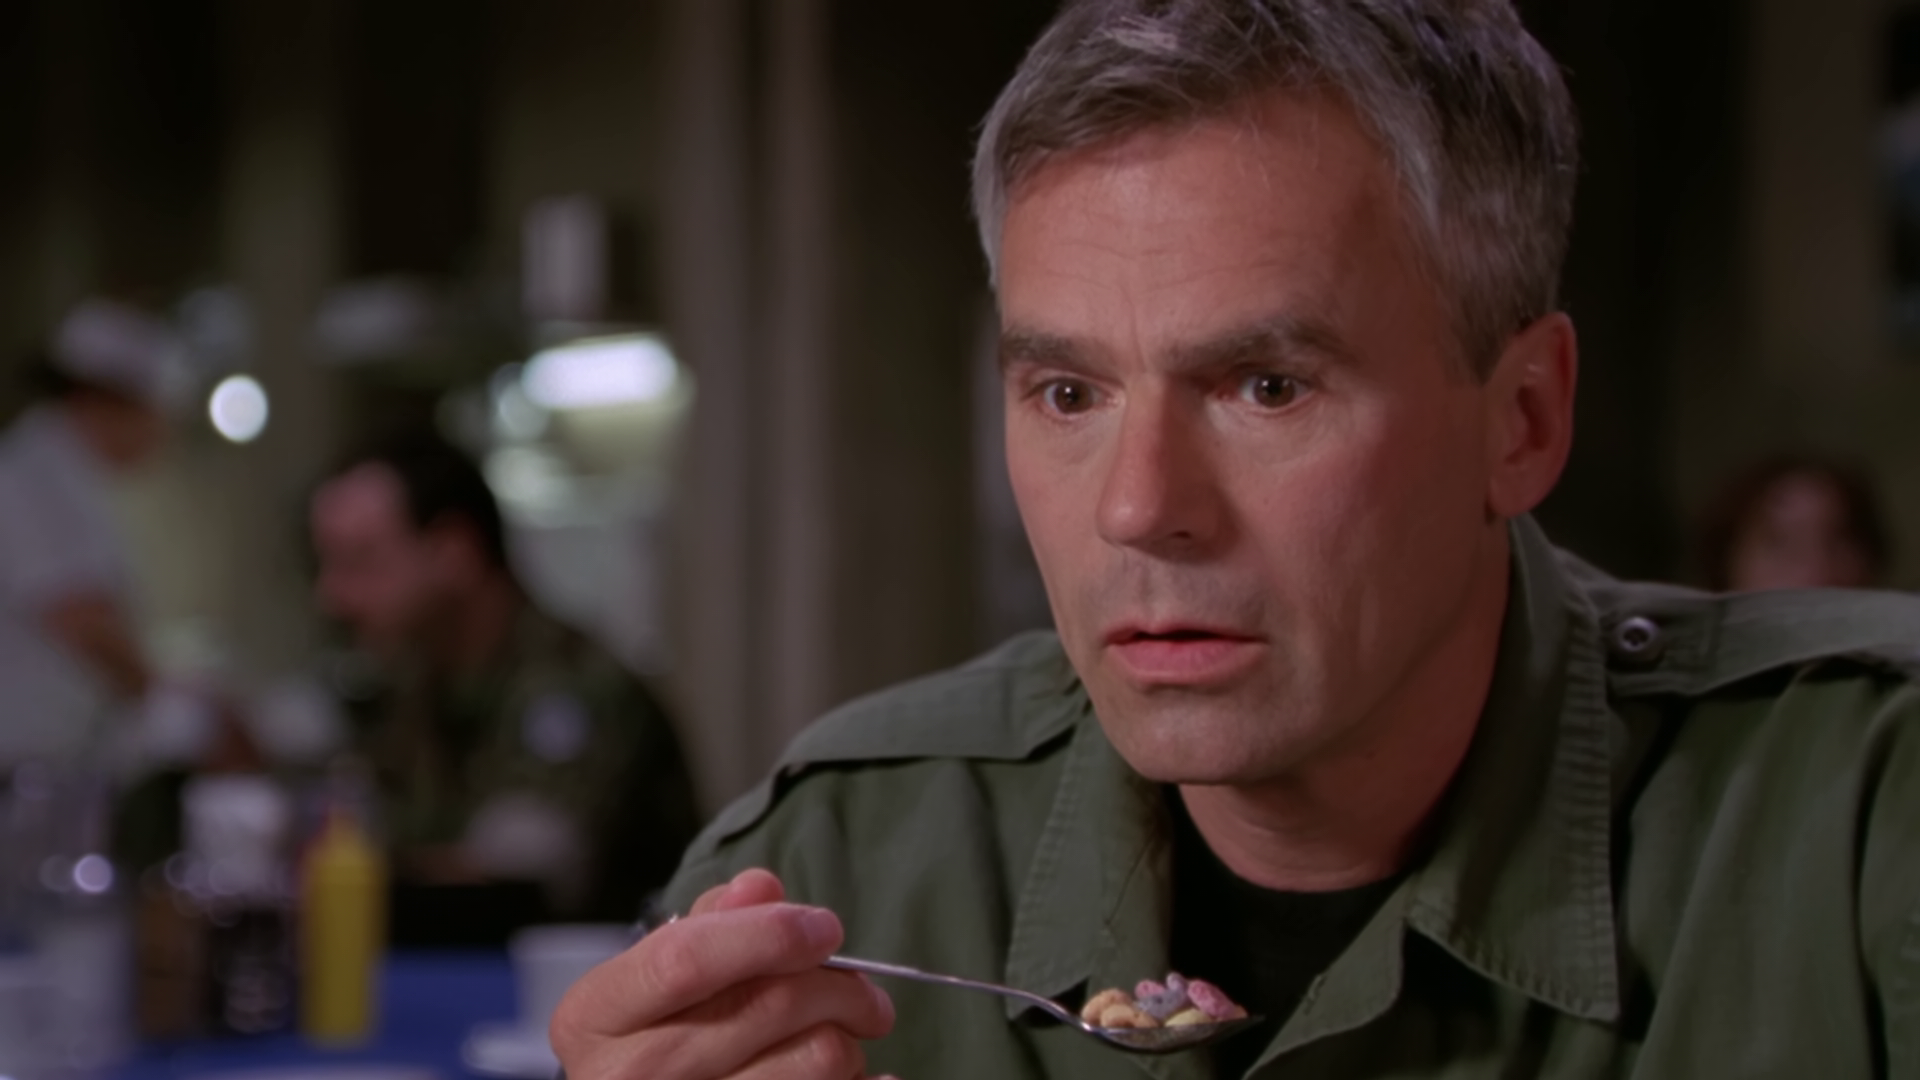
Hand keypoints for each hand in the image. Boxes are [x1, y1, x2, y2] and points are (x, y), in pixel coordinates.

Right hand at [552, 869, 898, 1079]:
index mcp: (595, 1015)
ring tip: (838, 1040)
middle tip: (862, 991)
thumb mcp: (651, 979)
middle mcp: (628, 1074)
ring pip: (815, 1058)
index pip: (686, 960)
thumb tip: (760, 889)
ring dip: (847, 1040)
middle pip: (768, 1005)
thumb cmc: (647, 1040)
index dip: (769, 933)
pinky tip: (852, 1075)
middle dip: (840, 986)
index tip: (825, 927)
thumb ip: (707, 925)